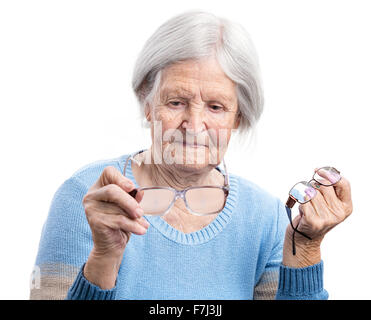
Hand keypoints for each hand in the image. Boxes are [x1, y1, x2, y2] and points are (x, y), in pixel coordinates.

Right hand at [82, 166, 147, 288]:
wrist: (111, 246)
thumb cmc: (121, 222)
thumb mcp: (130, 207)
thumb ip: (134, 197)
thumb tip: (140, 192)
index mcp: (100, 186)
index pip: (108, 172)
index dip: (121, 177)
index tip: (132, 187)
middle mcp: (92, 195)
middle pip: (112, 190)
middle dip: (130, 201)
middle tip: (141, 212)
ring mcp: (91, 208)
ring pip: (117, 208)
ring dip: (134, 217)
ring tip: (143, 224)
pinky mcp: (94, 221)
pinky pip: (118, 220)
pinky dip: (133, 225)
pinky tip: (141, 230)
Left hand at [291, 168, 352, 242]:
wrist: (305, 238)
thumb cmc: (315, 216)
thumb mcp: (328, 204)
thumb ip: (329, 189)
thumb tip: (320, 171)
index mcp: (346, 207)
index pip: (343, 183)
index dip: (329, 174)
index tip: (318, 170)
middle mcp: (338, 213)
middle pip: (323, 185)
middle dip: (313, 186)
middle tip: (310, 196)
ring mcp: (327, 218)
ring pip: (311, 192)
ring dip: (305, 196)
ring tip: (307, 206)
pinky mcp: (313, 221)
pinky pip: (303, 200)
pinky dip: (299, 202)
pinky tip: (302, 210)